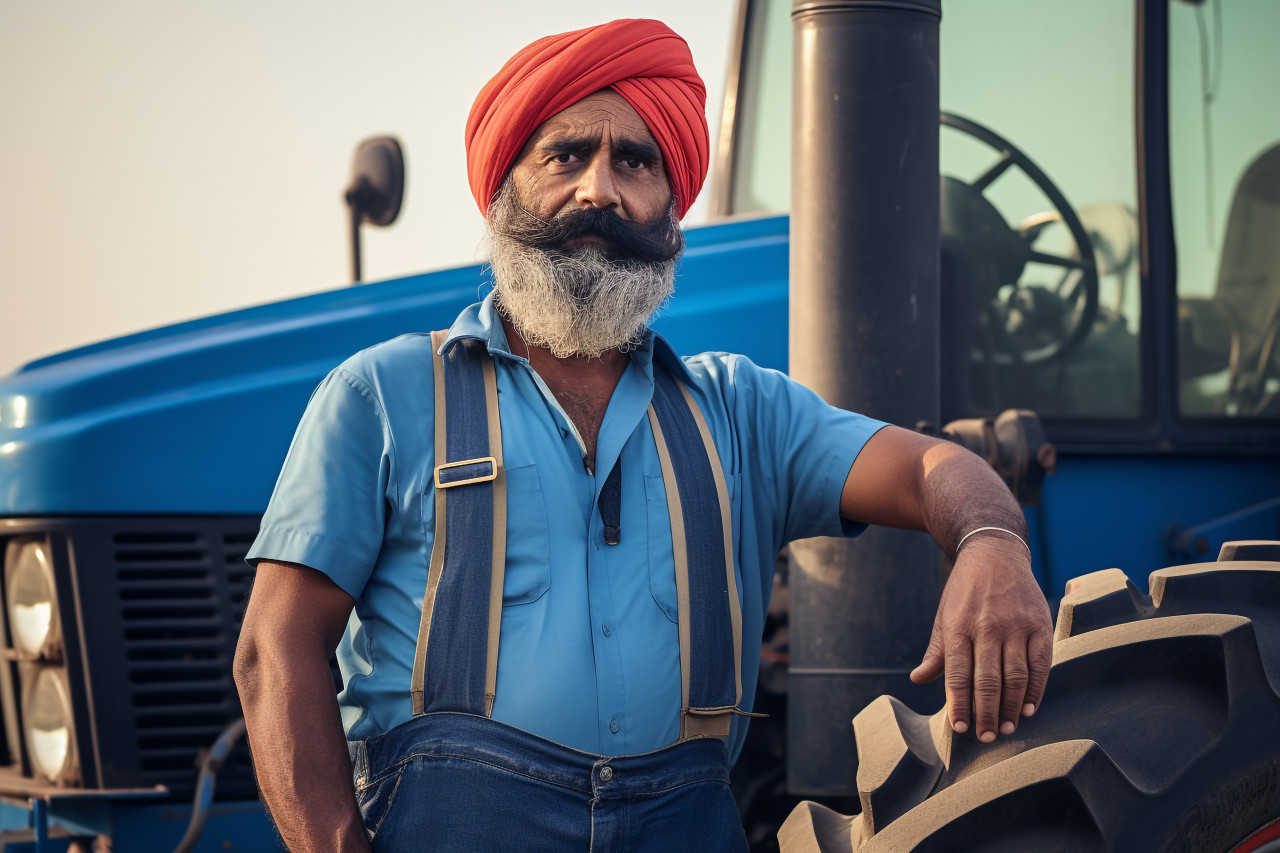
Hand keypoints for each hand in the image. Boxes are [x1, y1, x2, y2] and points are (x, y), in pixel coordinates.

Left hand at [909, 534, 1052, 741]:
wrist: (995, 553)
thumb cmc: (964, 592)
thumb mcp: (943, 616)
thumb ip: (936, 652)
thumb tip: (918, 679)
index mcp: (959, 626)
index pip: (957, 674)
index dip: (959, 705)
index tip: (961, 728)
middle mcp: (988, 627)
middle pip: (988, 681)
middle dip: (986, 714)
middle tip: (986, 737)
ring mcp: (1017, 625)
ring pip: (1016, 676)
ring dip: (1011, 707)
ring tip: (1005, 728)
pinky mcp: (1040, 624)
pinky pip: (1040, 664)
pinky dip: (1035, 690)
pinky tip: (1028, 708)